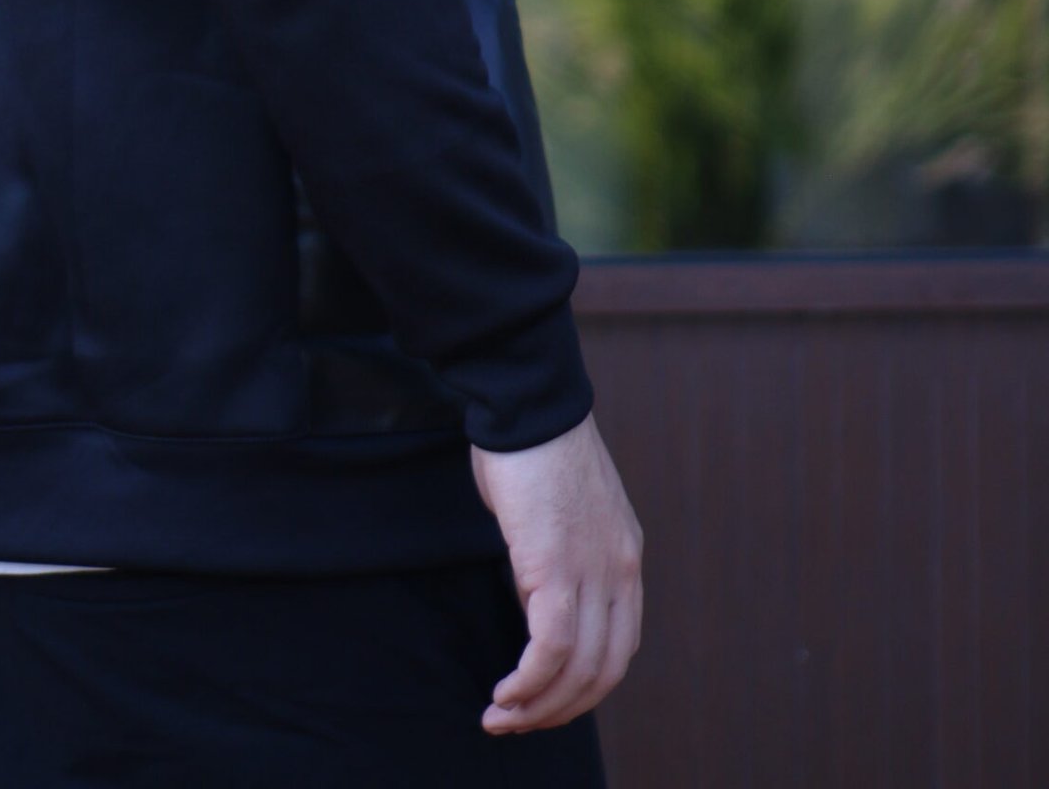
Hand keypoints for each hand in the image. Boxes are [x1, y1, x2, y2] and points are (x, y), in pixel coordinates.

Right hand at [469, 412, 642, 734]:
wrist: (528, 404)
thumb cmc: (531, 449)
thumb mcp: (559, 515)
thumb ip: (558, 559)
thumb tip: (534, 599)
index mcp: (625, 557)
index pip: (619, 646)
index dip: (584, 686)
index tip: (545, 698)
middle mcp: (620, 572)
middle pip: (604, 671)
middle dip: (560, 709)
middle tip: (519, 722)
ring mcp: (593, 572)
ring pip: (577, 670)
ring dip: (537, 707)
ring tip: (501, 718)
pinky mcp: (556, 569)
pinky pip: (548, 650)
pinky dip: (527, 684)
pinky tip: (503, 694)